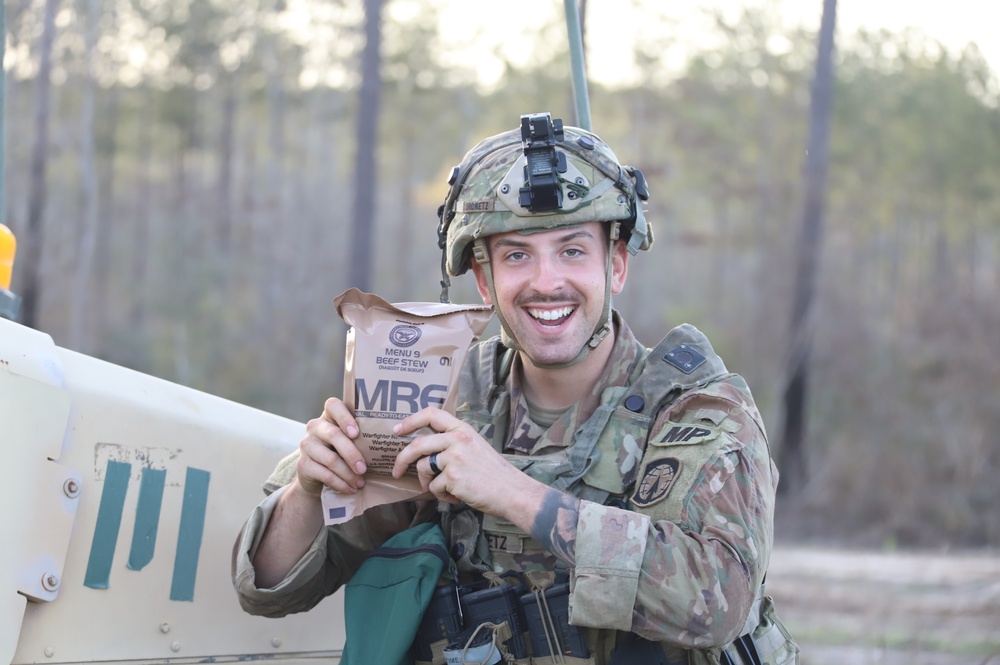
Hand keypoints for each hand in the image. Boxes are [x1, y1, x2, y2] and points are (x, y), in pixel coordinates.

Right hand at [295, 397, 367, 494]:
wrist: (315, 475)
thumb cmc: (340, 453)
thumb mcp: (349, 441)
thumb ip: (361, 437)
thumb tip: (387, 445)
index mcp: (328, 416)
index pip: (333, 405)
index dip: (344, 417)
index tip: (356, 433)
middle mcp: (315, 427)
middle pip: (334, 435)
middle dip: (352, 454)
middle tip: (364, 469)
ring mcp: (306, 445)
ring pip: (330, 459)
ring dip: (348, 474)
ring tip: (360, 483)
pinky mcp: (302, 464)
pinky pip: (324, 474)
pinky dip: (340, 483)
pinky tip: (350, 488)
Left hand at [391, 407, 543, 520]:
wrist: (511, 491)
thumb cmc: (494, 473)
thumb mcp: (475, 446)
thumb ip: (453, 443)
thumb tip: (425, 453)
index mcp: (462, 429)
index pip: (431, 414)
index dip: (410, 421)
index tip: (397, 430)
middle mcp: (457, 439)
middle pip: (417, 445)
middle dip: (402, 459)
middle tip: (397, 471)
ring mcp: (454, 457)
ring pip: (423, 468)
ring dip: (428, 482)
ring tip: (444, 489)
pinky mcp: (452, 476)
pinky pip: (433, 487)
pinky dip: (441, 495)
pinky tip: (456, 496)